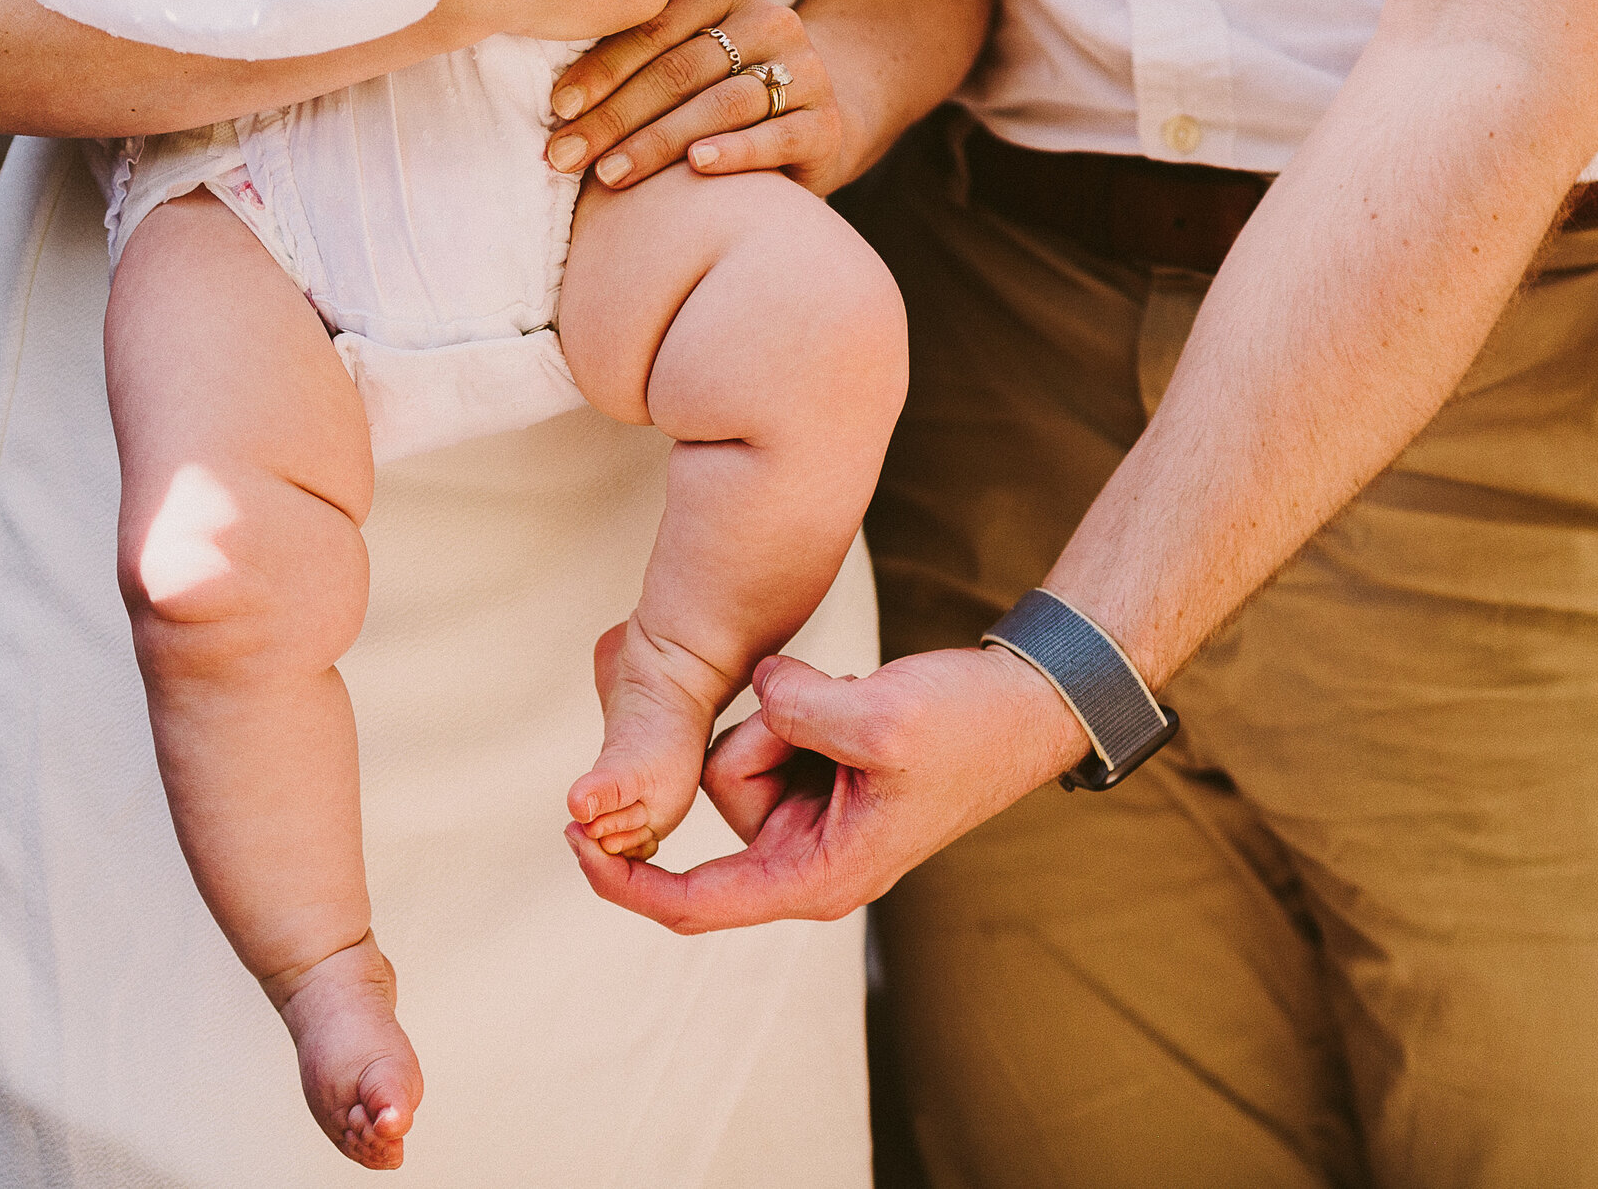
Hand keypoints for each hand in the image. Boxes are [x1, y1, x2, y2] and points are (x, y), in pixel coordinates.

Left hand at [542, 0, 858, 193]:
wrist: (816, 122)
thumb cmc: (722, 93)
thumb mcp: (685, 61)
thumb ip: (638, 61)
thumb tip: (555, 103)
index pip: (654, 26)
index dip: (602, 68)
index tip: (557, 108)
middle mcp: (769, 21)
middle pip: (681, 69)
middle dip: (616, 116)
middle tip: (565, 155)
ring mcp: (804, 70)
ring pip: (722, 103)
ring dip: (659, 142)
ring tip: (610, 174)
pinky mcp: (823, 122)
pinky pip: (776, 136)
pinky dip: (734, 151)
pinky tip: (696, 168)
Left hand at [565, 646, 1087, 932]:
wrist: (1025, 705)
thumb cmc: (968, 727)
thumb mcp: (885, 719)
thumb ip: (800, 712)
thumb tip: (758, 694)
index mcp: (817, 875)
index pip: (693, 902)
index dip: (623, 879)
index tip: (573, 839)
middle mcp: (805, 853)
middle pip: (720, 787)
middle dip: (765, 732)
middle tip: (838, 706)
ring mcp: (811, 812)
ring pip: (743, 748)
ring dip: (791, 711)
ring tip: (857, 704)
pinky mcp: (817, 772)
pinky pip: (771, 726)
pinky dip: (803, 700)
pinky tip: (855, 698)